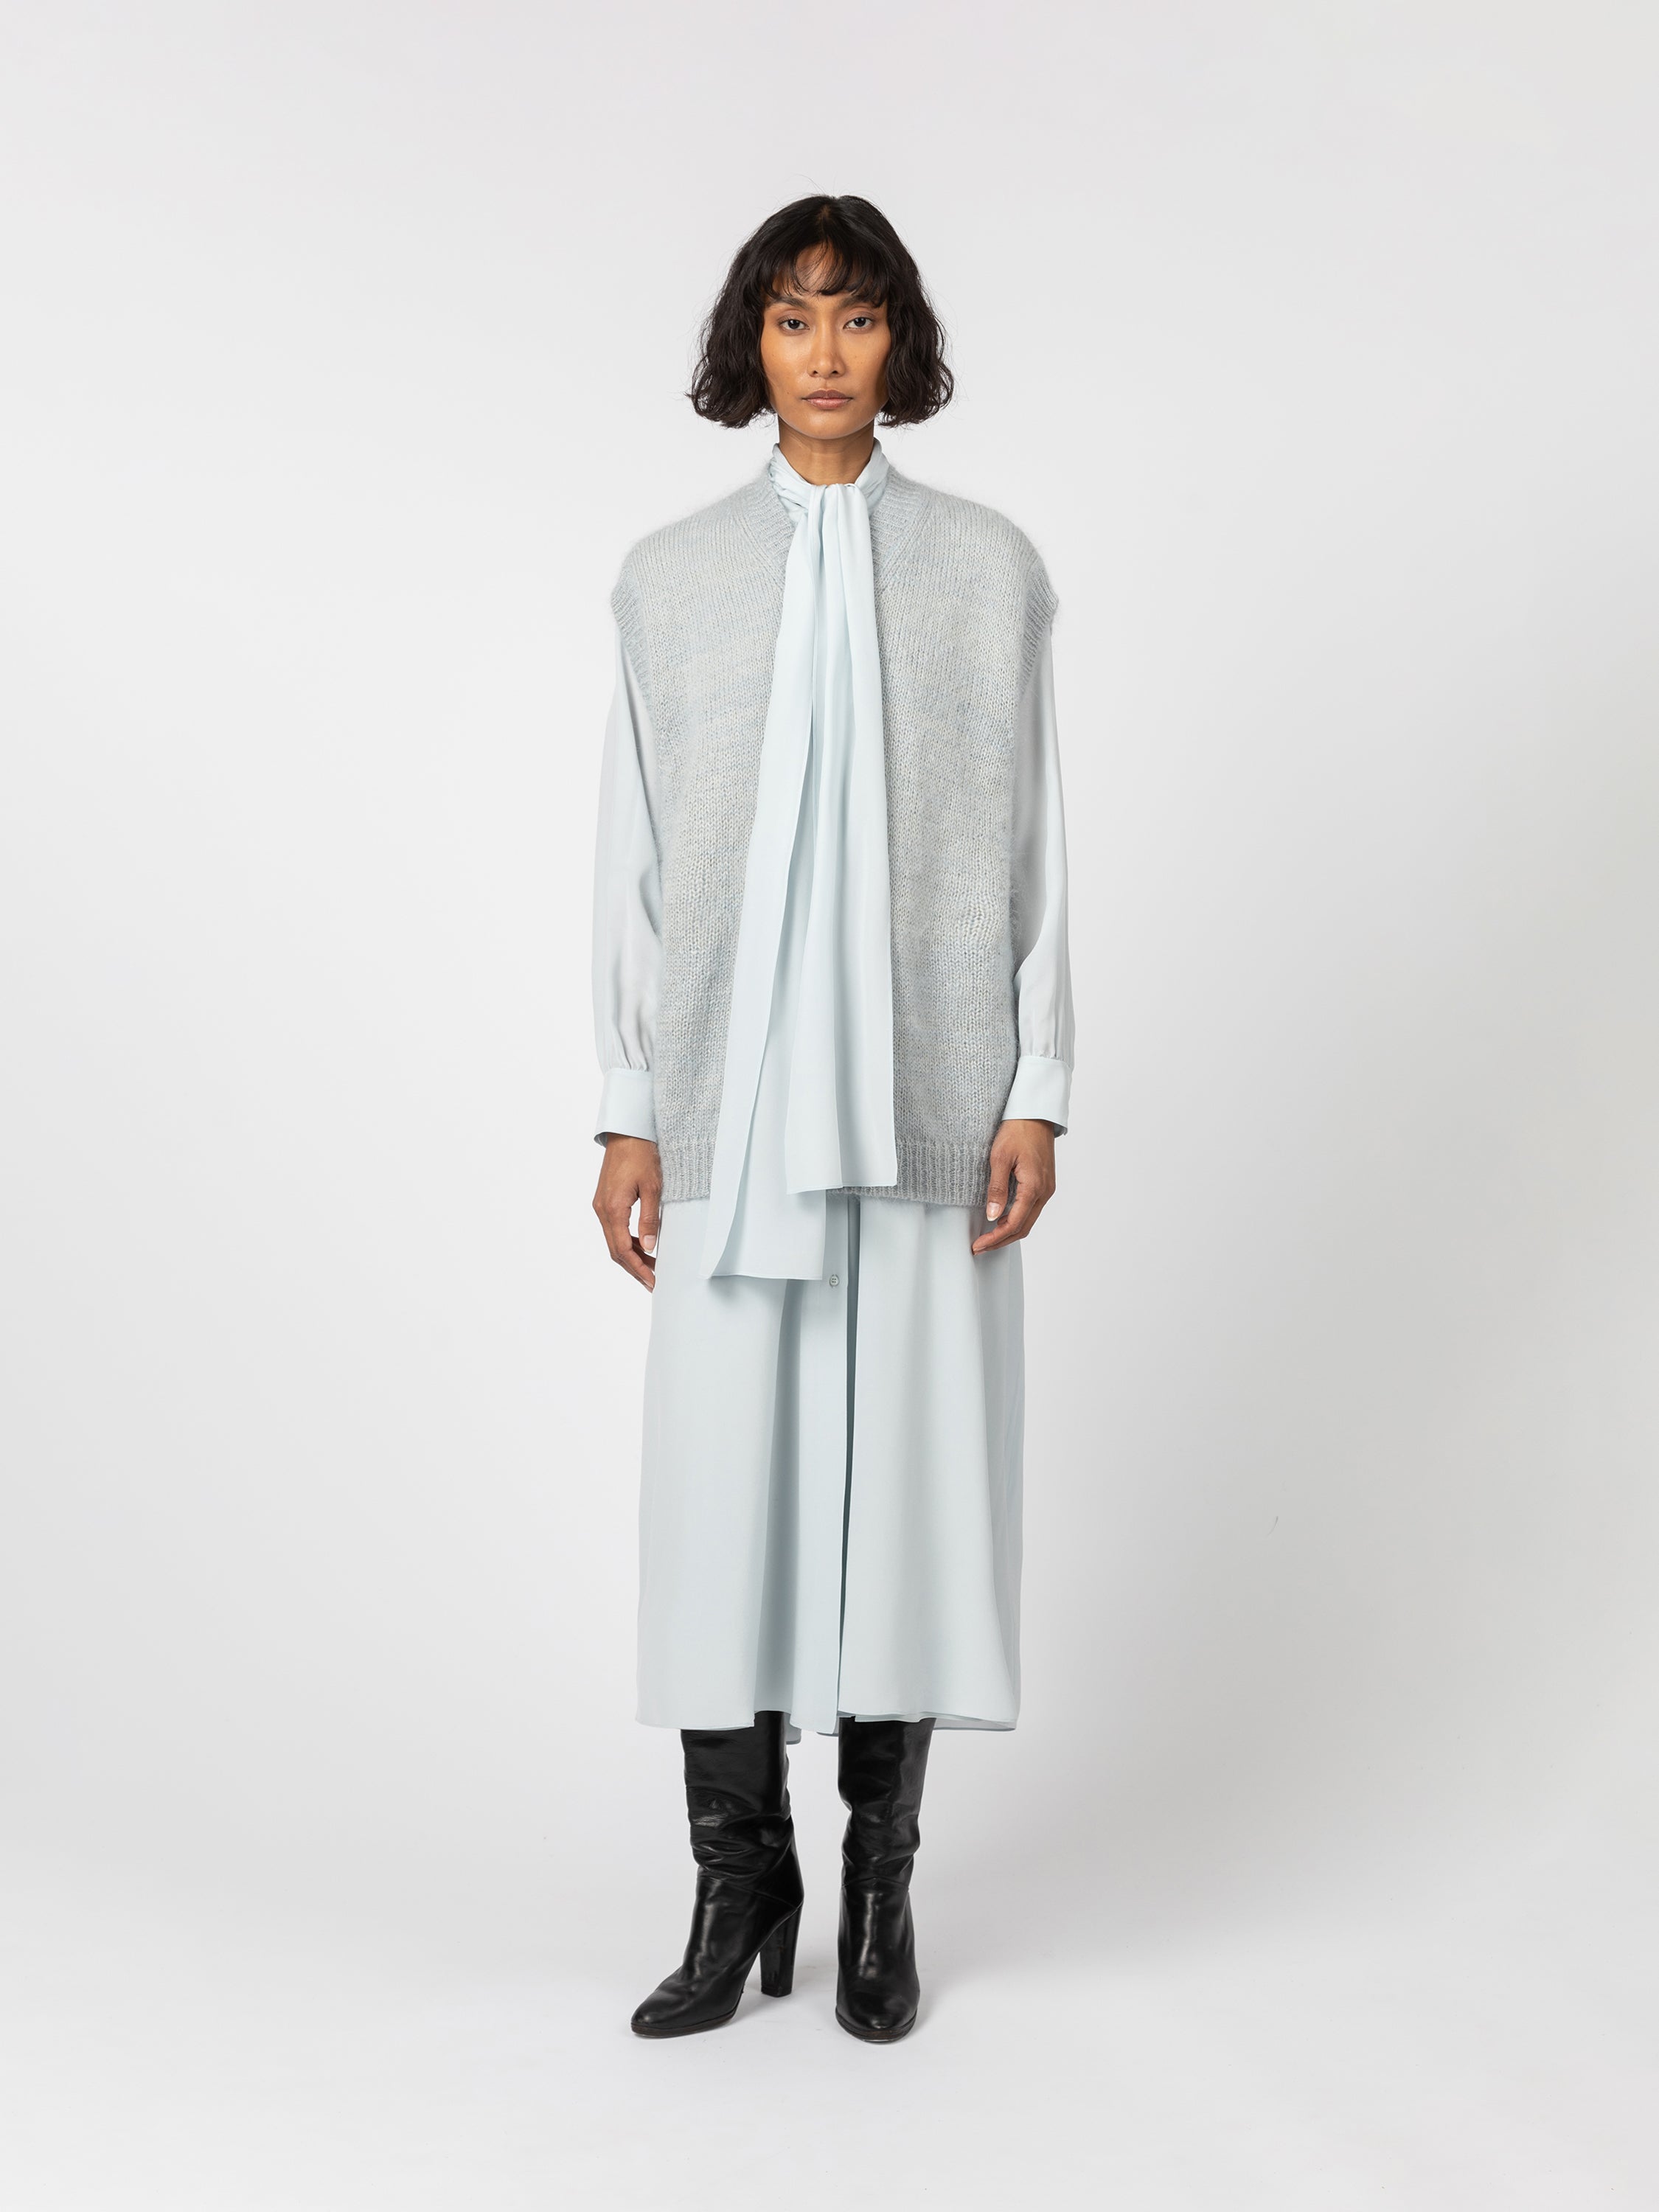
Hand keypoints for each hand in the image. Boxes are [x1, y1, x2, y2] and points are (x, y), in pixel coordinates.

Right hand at [593, 1134, 661, 1289]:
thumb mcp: (652, 1187)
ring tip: (652, 1267)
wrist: (627, 1133)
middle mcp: (602, 1210)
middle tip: (653, 1281)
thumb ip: (650, 1219)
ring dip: (631, 1256)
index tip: (652, 1281)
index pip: (623, 1249)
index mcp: (613, 1208)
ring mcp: (601, 1205)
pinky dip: (627, 1241)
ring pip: (614, 1241)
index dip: (638, 1268)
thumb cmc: (641, 1155)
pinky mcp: (605, 1200)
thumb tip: (650, 1247)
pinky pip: (614, 1229)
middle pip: (615, 1250)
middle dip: (634, 1268)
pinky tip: (643, 1246)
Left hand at [971, 1119, 1056, 1254]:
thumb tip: (992, 1216)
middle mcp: (1044, 1192)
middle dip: (1001, 1241)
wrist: (1035, 1113)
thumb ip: (997, 1188)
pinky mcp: (1044, 1184)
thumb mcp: (1000, 1157)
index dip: (995, 1238)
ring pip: (1028, 1220)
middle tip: (979, 1247)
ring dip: (1009, 1232)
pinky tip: (1001, 1220)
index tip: (978, 1245)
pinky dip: (1016, 1220)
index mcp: (1034, 1187)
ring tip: (988, 1238)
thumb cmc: (1017, 1130)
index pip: (1014, 1224)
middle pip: (1023, 1228)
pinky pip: (1031, 1210)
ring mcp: (1047, 1189)